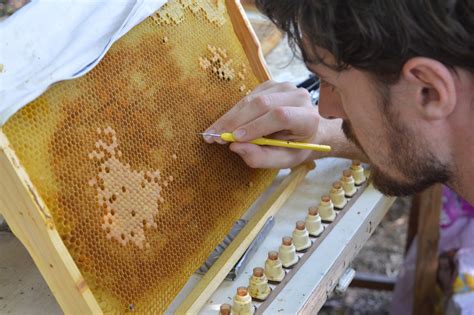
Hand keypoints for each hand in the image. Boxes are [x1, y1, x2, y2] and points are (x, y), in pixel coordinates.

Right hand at [204, 80, 319, 168]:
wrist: (307, 131)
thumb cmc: (296, 148)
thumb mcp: (283, 160)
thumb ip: (262, 158)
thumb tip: (235, 147)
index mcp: (308, 117)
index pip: (279, 116)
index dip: (255, 126)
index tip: (234, 139)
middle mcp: (298, 97)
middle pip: (261, 105)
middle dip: (234, 122)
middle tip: (213, 137)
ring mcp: (283, 87)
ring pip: (251, 100)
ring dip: (229, 117)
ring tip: (213, 133)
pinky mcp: (270, 85)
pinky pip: (247, 98)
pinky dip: (233, 112)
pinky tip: (225, 125)